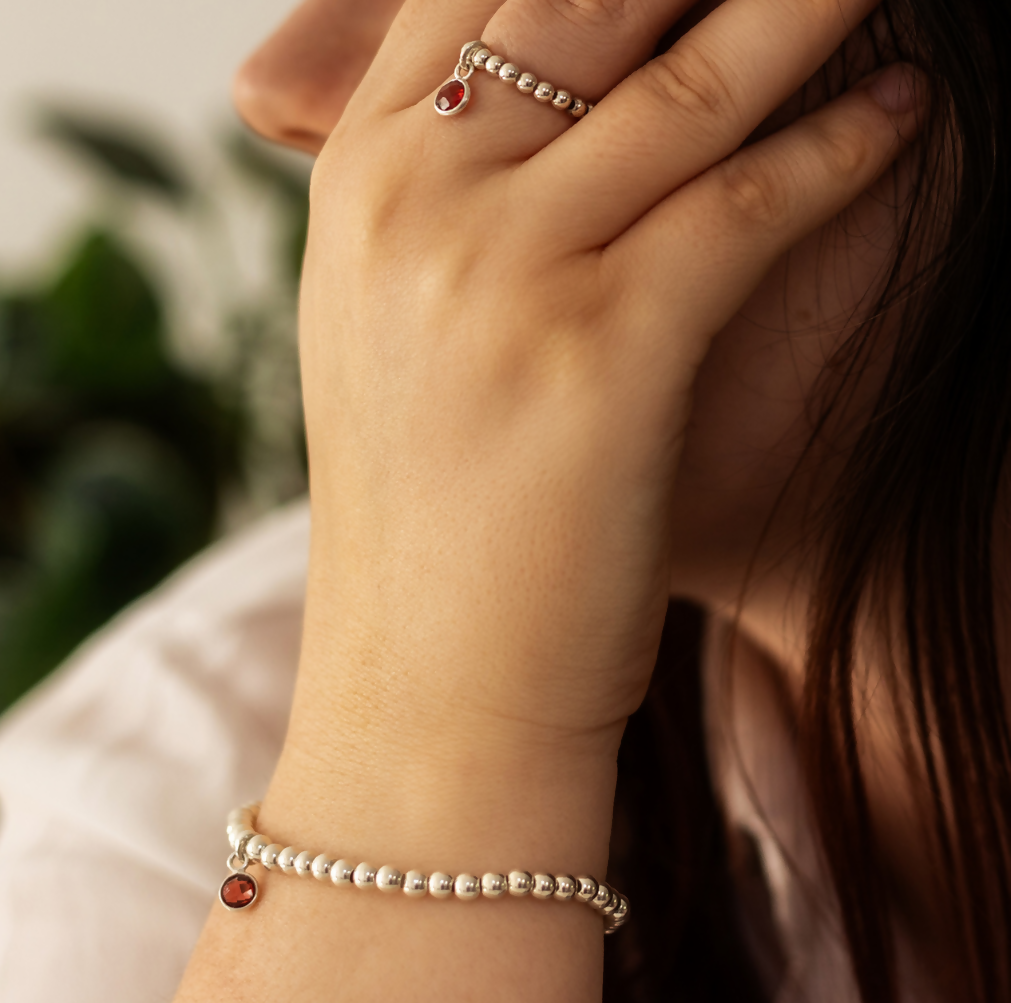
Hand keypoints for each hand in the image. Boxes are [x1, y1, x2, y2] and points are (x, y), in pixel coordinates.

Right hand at [292, 0, 923, 755]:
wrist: (427, 683)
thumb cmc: (422, 516)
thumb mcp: (383, 331)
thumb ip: (426, 199)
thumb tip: (483, 98)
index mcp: (356, 187)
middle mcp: (413, 204)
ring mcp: (497, 273)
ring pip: (680, 82)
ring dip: (803, 11)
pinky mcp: (597, 352)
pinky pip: (741, 207)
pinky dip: (840, 154)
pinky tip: (898, 116)